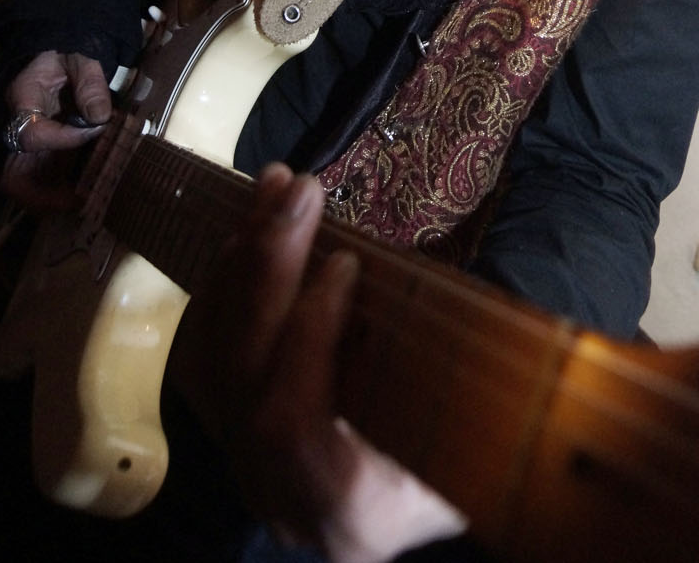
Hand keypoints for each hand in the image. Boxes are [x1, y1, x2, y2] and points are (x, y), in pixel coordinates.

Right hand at [0, 50, 111, 208]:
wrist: (65, 50)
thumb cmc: (70, 51)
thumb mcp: (82, 57)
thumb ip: (90, 83)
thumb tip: (99, 117)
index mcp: (23, 99)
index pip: (31, 134)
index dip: (63, 139)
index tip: (95, 129)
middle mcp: (21, 125)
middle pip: (14, 173)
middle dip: (42, 194)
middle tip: (78, 201)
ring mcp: (33, 141)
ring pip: (27, 182)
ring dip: (53, 198)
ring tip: (87, 202)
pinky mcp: (46, 148)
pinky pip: (46, 177)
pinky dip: (64, 188)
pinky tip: (91, 190)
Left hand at [175, 164, 466, 562]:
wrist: (413, 508)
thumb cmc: (470, 465)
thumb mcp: (483, 437)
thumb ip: (462, 376)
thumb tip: (493, 296)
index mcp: (350, 511)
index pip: (291, 425)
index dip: (307, 338)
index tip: (345, 263)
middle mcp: (282, 497)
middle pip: (243, 379)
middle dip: (266, 272)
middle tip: (299, 190)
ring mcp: (247, 467)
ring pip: (214, 360)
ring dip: (242, 261)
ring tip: (274, 189)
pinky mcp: (231, 435)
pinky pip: (205, 356)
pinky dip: (222, 287)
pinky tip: (248, 233)